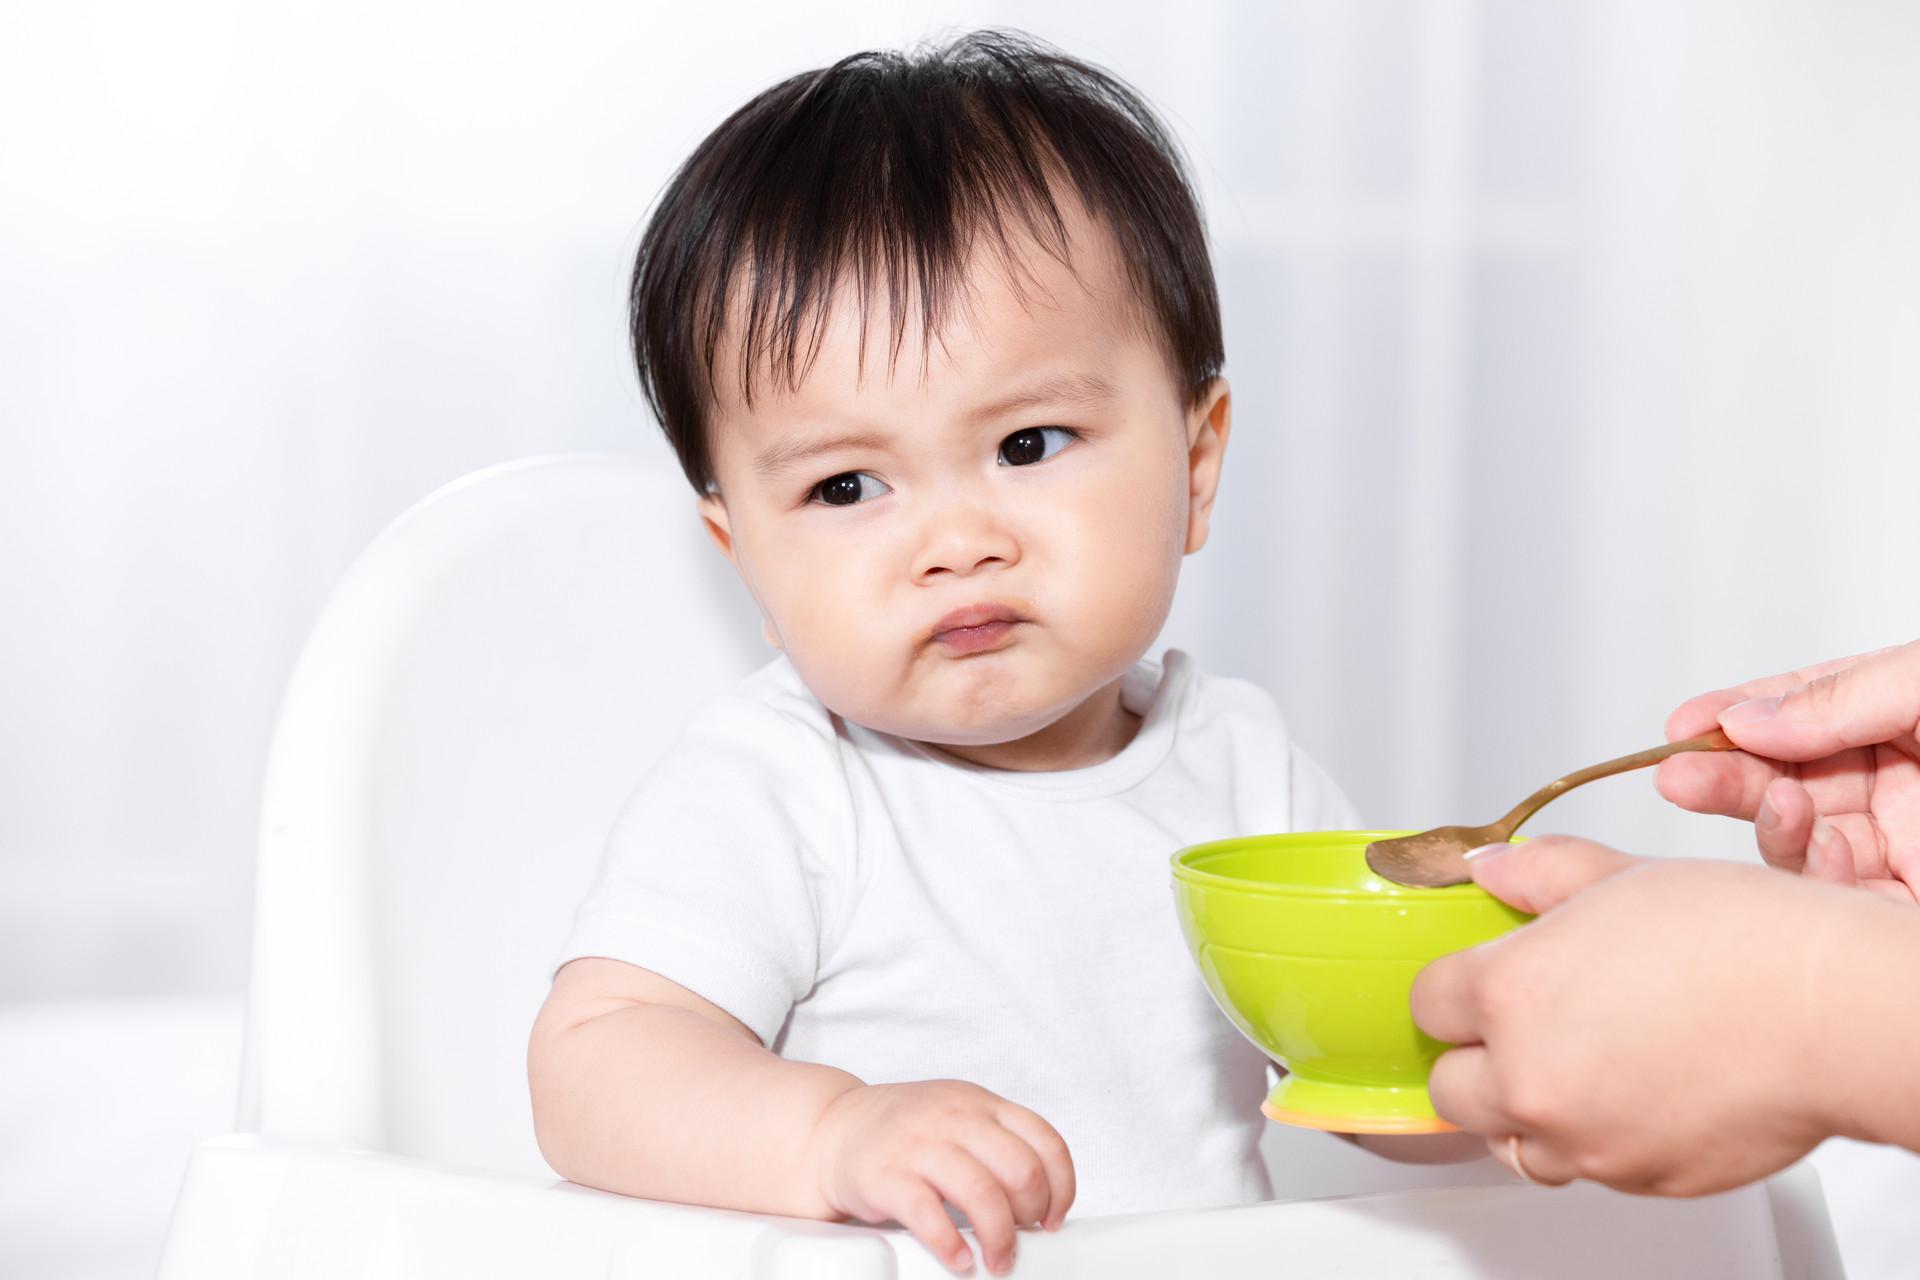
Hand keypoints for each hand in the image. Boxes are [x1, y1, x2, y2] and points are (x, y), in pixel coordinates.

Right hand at [807, 1080, 1075, 1275]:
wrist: (834, 1128)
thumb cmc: (905, 1131)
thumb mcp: (958, 1118)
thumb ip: (997, 1144)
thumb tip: (1043, 1202)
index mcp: (980, 1104)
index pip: (1045, 1142)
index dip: (1061, 1188)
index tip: (1054, 1218)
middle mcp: (954, 1118)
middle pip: (1020, 1170)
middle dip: (1031, 1216)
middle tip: (1022, 1238)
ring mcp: (919, 1144)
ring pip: (982, 1193)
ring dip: (999, 1239)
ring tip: (996, 1259)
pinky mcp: (886, 1176)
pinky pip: (930, 1216)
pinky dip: (951, 1245)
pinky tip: (958, 1258)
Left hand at [1410, 837, 1845, 1194]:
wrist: (1830, 1012)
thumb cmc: (1741, 941)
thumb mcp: (1618, 878)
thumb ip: (1537, 874)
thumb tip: (1488, 870)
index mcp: (1510, 995)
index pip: (1427, 1005)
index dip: (1454, 990)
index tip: (1477, 985)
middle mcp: (1531, 1078)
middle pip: (1451, 1090)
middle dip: (1477, 1061)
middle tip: (1519, 1033)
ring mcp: (1583, 1139)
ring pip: (1514, 1144)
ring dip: (1528, 1113)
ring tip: (1574, 1071)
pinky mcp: (1637, 1179)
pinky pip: (1589, 1169)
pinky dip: (1596, 1141)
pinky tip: (1634, 1095)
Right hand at [1656, 639, 1919, 900]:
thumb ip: (1841, 696)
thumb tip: (1743, 719)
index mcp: (1898, 719)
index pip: (1797, 714)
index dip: (1735, 717)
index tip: (1682, 725)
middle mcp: (1896, 784)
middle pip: (1782, 780)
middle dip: (1724, 777)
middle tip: (1676, 778)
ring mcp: (1899, 846)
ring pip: (1798, 841)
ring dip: (1771, 825)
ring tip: (1780, 805)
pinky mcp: (1902, 906)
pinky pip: (1837, 899)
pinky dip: (1816, 877)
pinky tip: (1827, 848)